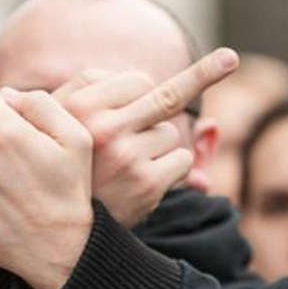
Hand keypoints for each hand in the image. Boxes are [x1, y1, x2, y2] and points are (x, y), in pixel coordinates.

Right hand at [49, 48, 237, 227]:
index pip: (136, 80)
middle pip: (167, 96)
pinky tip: (143, 184)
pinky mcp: (147, 184)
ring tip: (127, 168)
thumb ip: (91, 88)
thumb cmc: (62, 165)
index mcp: (78, 106)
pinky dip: (171, 170)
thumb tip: (143, 79)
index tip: (175, 75)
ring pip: (171, 133)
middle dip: (205, 74)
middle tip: (229, 59)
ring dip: (158, 147)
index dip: (143, 92)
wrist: (58, 229)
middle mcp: (103, 128)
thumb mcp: (60, 121)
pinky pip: (182, 160)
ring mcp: (127, 156)